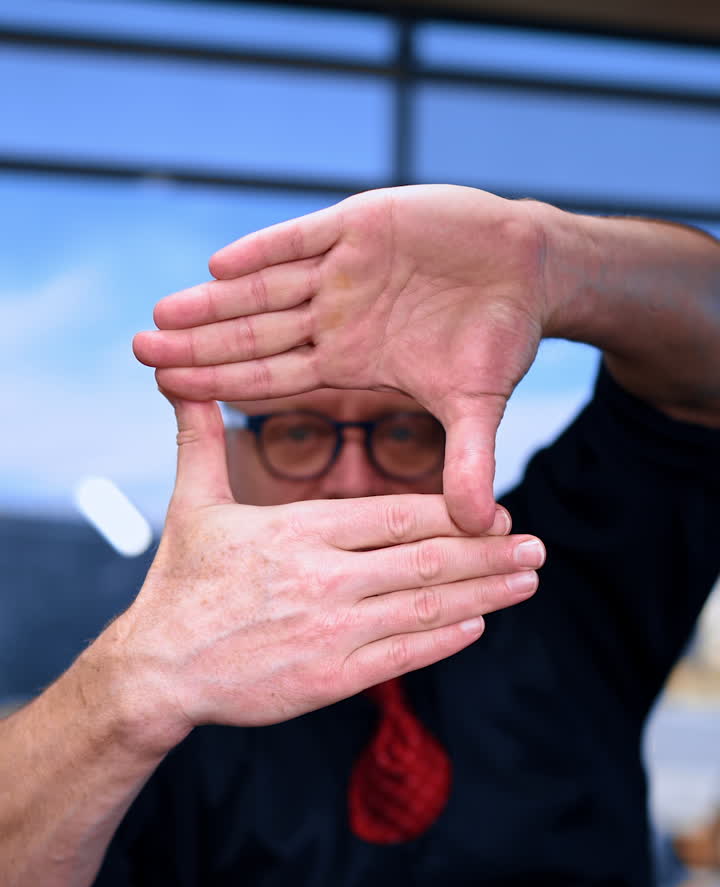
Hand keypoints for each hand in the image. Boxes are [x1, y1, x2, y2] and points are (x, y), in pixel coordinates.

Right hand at [119, 399, 543, 735]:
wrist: (158, 668)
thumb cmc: (180, 586)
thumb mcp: (192, 506)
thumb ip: (201, 442)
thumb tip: (182, 383)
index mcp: (301, 531)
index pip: (398, 514)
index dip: (456, 512)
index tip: (497, 509)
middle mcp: (327, 578)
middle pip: (428, 559)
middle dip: (491, 552)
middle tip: (537, 547)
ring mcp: (333, 631)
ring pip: (428, 607)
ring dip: (486, 593)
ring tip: (527, 581)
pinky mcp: (331, 678)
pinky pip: (404, 656)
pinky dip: (446, 639)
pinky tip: (479, 626)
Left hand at [133, 186, 559, 531]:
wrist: (528, 271)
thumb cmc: (496, 339)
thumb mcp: (478, 404)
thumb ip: (468, 459)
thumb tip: (476, 525)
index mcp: (349, 360)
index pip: (273, 376)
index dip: (223, 383)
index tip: (172, 393)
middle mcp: (335, 317)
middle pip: (254, 333)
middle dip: (198, 344)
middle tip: (140, 351)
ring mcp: (343, 271)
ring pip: (265, 288)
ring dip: (215, 302)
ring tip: (162, 315)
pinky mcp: (361, 225)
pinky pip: (302, 239)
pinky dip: (265, 251)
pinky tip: (218, 265)